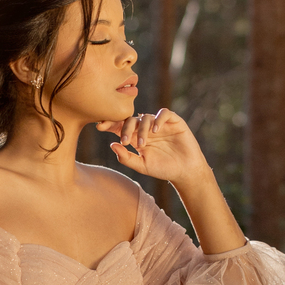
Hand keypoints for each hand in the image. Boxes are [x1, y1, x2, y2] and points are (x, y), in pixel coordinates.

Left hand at [95, 108, 210, 188]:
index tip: (99, 126)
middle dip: (125, 128)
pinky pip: (164, 113)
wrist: (185, 171)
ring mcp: (160, 124)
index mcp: (136, 137)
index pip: (121, 126)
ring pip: (146, 117)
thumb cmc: (163, 169)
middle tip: (125, 141)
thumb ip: (126, 157)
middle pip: (131, 120)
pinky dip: (158, 119)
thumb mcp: (141, 166)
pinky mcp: (174, 122)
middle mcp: (147, 128)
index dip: (110, 124)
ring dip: (142, 129)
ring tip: (142, 144)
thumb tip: (112, 144)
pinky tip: (156, 131)